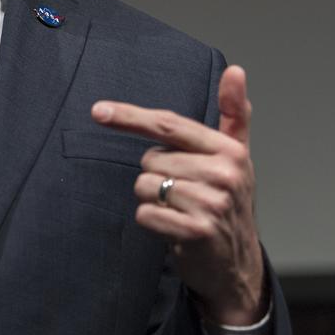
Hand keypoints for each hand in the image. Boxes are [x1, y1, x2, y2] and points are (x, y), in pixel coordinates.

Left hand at [92, 65, 264, 324]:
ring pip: (145, 186)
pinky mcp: (197, 230)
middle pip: (150, 160)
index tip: (97, 111)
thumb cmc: (227, 203)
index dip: (131, 116)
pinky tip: (175, 230)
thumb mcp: (235, 156)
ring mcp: (212, 203)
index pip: (169, 124)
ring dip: (153, 202)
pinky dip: (152, 223)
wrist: (237, 265)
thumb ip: (234, 112)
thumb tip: (235, 69)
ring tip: (181, 212)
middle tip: (183, 195)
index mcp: (229, 149)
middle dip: (156, 177)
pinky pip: (145, 214)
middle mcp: (224, 173)